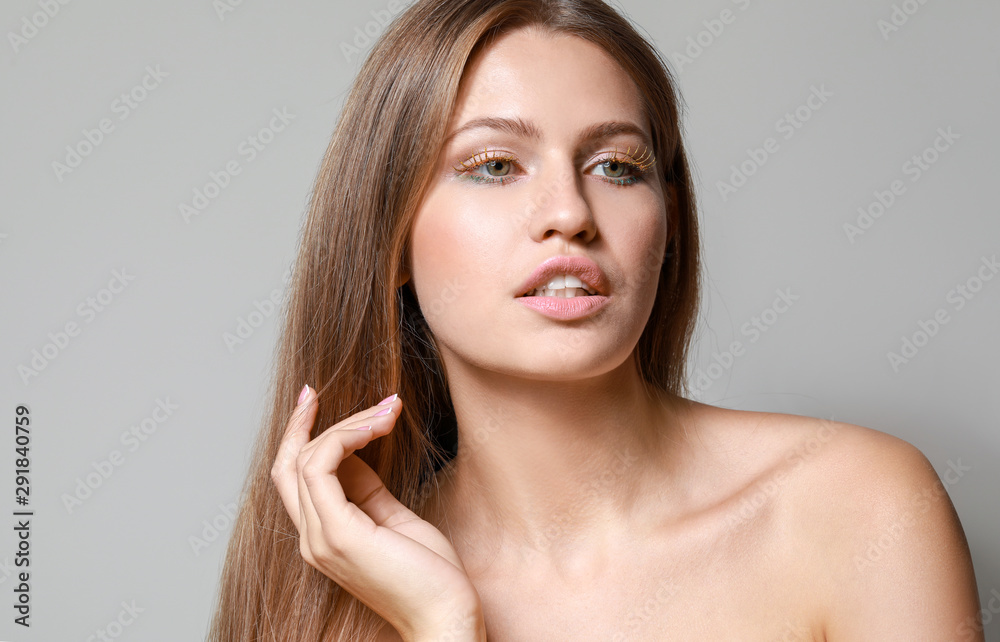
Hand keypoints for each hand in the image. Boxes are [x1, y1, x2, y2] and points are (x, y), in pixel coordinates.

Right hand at [271, 387, 485, 641]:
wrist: (446, 614)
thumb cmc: (430, 574)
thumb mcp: (395, 519)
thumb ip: (368, 490)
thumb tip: (356, 453)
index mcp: (324, 535)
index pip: (295, 476)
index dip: (299, 434)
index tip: (313, 399)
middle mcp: (312, 538)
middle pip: (288, 464)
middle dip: (306, 422)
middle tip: (323, 390)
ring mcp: (321, 538)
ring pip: (306, 459)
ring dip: (345, 424)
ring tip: (384, 411)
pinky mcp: (339, 534)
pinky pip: (322, 468)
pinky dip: (345, 437)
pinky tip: (376, 427)